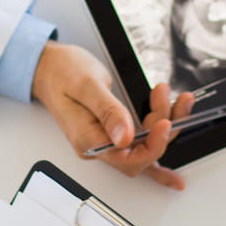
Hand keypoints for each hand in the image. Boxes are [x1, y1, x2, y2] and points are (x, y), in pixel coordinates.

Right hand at [32, 41, 196, 188]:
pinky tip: (172, 153)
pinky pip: (138, 145)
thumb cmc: (62, 73)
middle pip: (142, 154)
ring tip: (177, 101)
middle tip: (174, 103)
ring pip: (144, 147)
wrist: (49, 67)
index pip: (128, 158)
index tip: (165, 122)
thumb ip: (108, 111)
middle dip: (164, 131)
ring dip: (165, 127)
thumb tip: (125, 137)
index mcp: (88, 140)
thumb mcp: (87, 85)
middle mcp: (97, 146)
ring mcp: (104, 141)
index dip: (153, 144)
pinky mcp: (111, 133)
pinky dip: (157, 142)